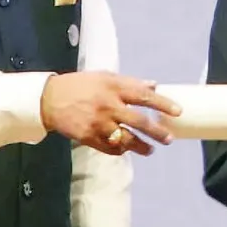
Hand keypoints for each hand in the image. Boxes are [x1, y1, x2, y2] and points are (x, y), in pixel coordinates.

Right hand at [41, 72, 181, 155]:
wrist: (49, 99)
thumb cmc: (80, 85)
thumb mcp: (104, 77)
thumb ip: (130, 82)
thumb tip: (154, 85)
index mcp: (114, 88)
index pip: (144, 96)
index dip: (163, 104)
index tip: (178, 112)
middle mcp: (108, 106)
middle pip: (139, 122)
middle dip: (157, 132)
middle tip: (168, 138)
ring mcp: (98, 124)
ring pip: (126, 139)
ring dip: (141, 146)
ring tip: (150, 150)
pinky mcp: (88, 137)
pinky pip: (109, 148)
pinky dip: (119, 150)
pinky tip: (126, 150)